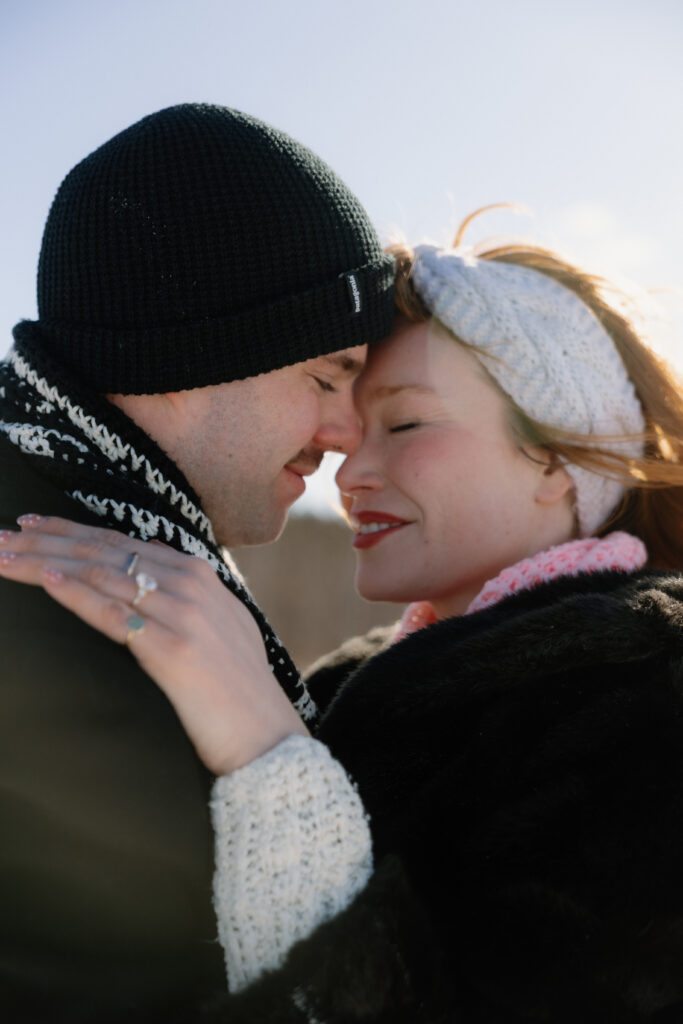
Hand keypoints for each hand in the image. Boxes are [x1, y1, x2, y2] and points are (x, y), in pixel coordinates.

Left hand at [0, 515, 308, 773]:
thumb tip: (148, 576)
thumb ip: (186, 596)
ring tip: (1, 556)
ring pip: (100, 575)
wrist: (267, 735)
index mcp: (199, 573)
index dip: (69, 530)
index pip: (120, 541)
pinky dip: (76, 595)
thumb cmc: (238, 687)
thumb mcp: (218, 626)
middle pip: (103, 551)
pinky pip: (114, 615)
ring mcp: (183, 614)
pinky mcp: (172, 651)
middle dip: (45, 540)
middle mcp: (190, 584)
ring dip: (44, 563)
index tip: (29, 525)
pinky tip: (46, 581)